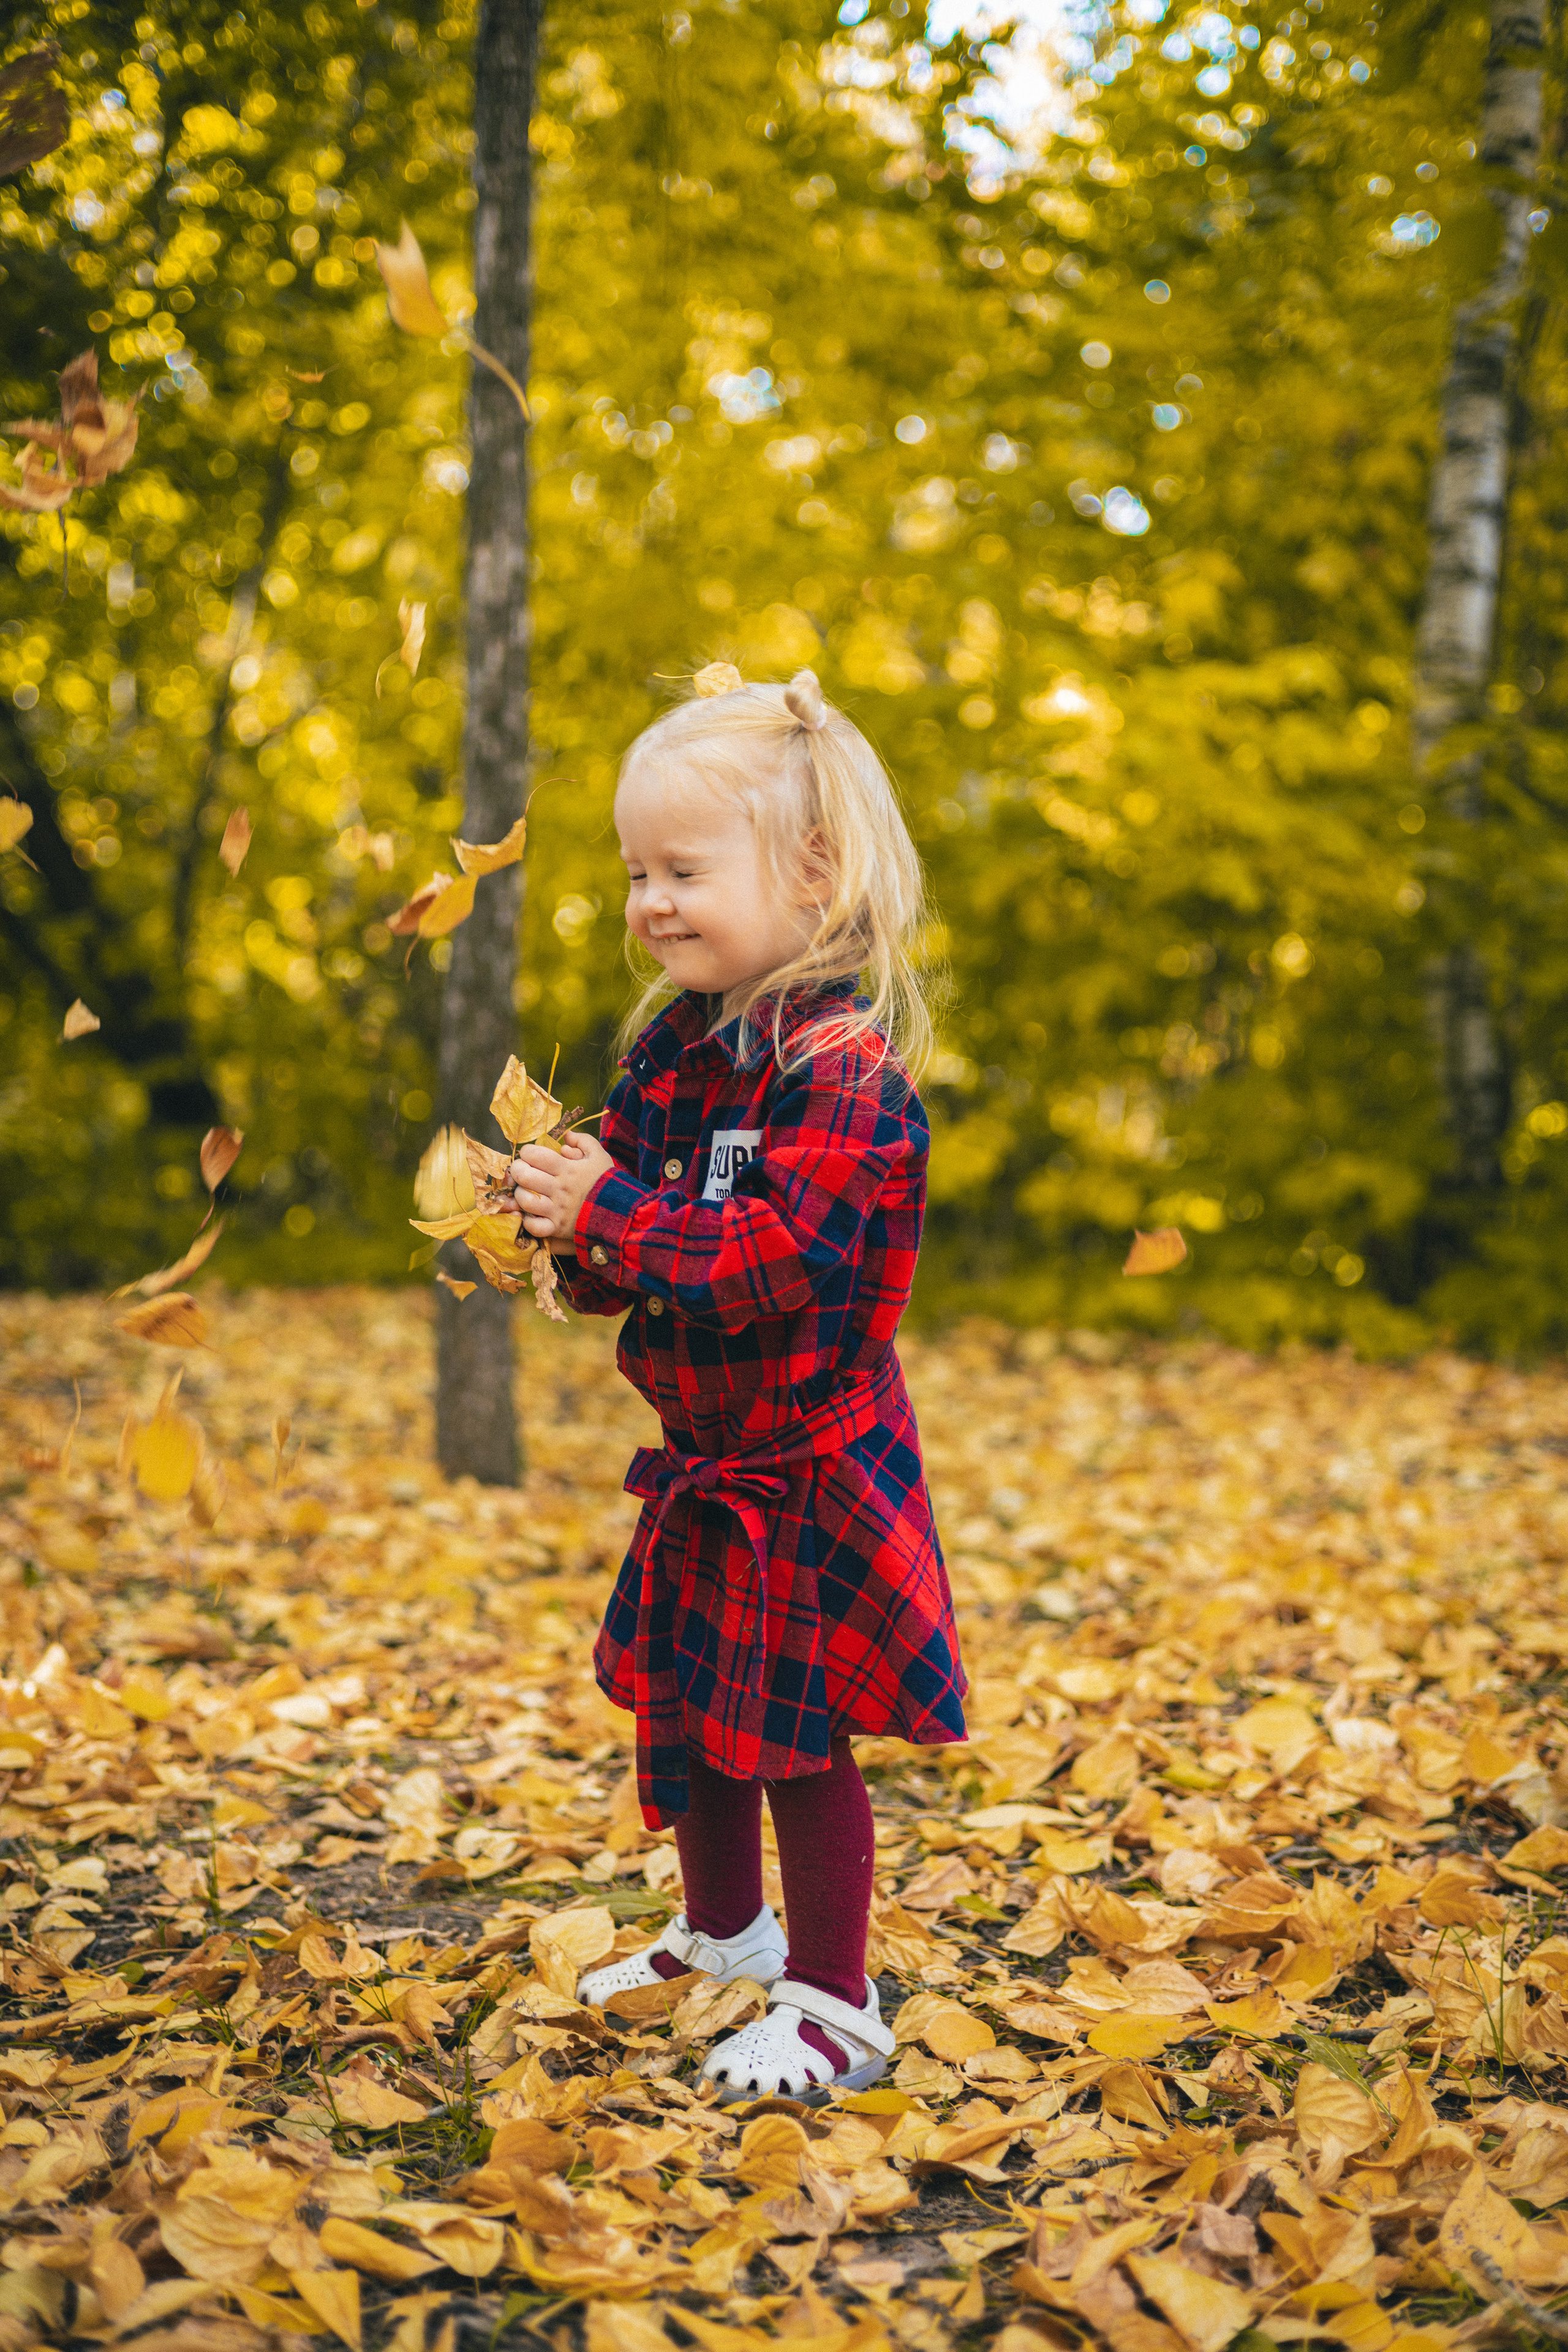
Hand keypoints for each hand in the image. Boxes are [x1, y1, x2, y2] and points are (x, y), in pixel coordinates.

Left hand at [509, 1133, 614, 1249]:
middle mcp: (559, 1189)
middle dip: (517, 1170)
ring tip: (526, 1192)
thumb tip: (565, 1137)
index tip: (530, 1155)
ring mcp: (557, 1210)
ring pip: (525, 1201)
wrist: (622, 1212)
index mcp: (567, 1169)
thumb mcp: (599, 1155)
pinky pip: (534, 1227)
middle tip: (521, 1171)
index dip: (527, 1152)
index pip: (534, 1154)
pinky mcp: (558, 1228)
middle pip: (524, 1175)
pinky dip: (528, 1221)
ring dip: (520, 1195)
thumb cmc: (607, 1182)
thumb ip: (583, 1141)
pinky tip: (532, 1215)